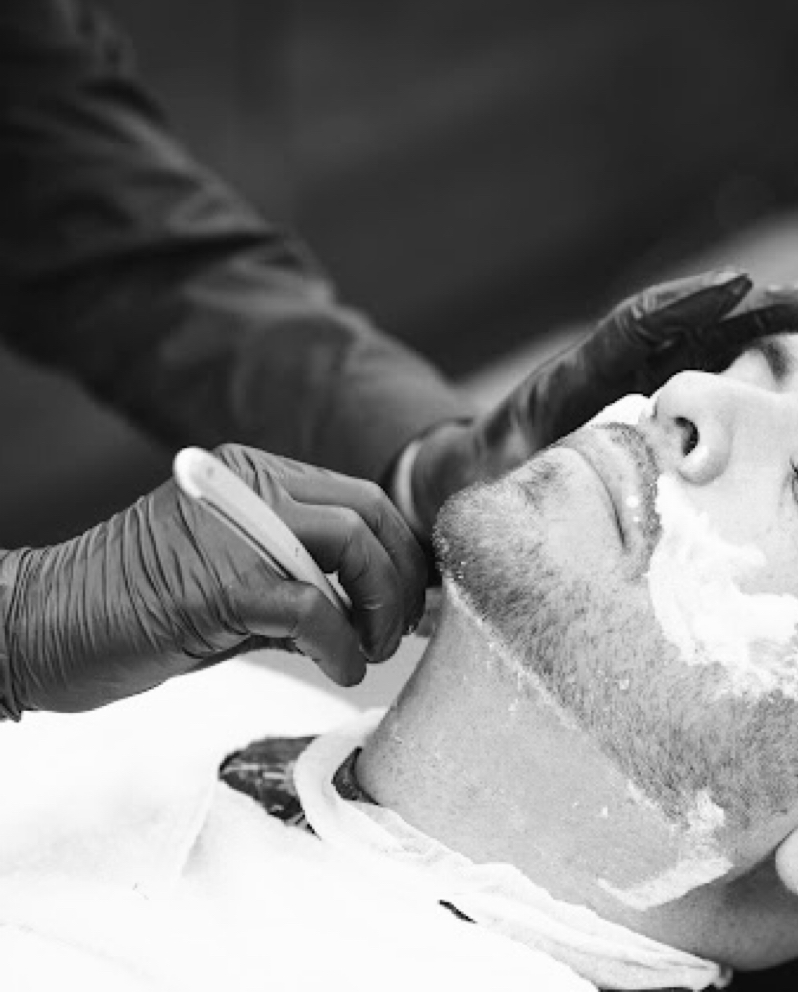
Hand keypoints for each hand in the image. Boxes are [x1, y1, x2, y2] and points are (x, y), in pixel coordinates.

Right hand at [0, 444, 426, 716]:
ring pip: (352, 544)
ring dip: (381, 607)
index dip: (400, 550)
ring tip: (373, 649)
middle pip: (369, 513)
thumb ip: (302, 583)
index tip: (412, 598)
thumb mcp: (234, 583)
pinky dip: (342, 644)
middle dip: (402, 578)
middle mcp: (247, 486)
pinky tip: (341, 668)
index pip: (360, 497)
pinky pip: (314, 607)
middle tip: (398, 630)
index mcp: (253, 478)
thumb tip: (377, 613)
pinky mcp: (219, 581)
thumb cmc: (134, 611)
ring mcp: (233, 527)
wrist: (37, 628)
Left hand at [409, 269, 797, 530]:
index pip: (636, 328)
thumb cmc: (494, 479)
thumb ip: (540, 469)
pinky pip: (711, 382)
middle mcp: (620, 371)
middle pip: (692, 325)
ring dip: (770, 323)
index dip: (682, 306)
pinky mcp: (659, 406)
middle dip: (756, 308)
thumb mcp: (510, 474)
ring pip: (712, 344)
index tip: (735, 286)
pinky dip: (755, 369)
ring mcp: (644, 384)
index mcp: (580, 377)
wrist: (483, 480)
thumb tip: (562, 474)